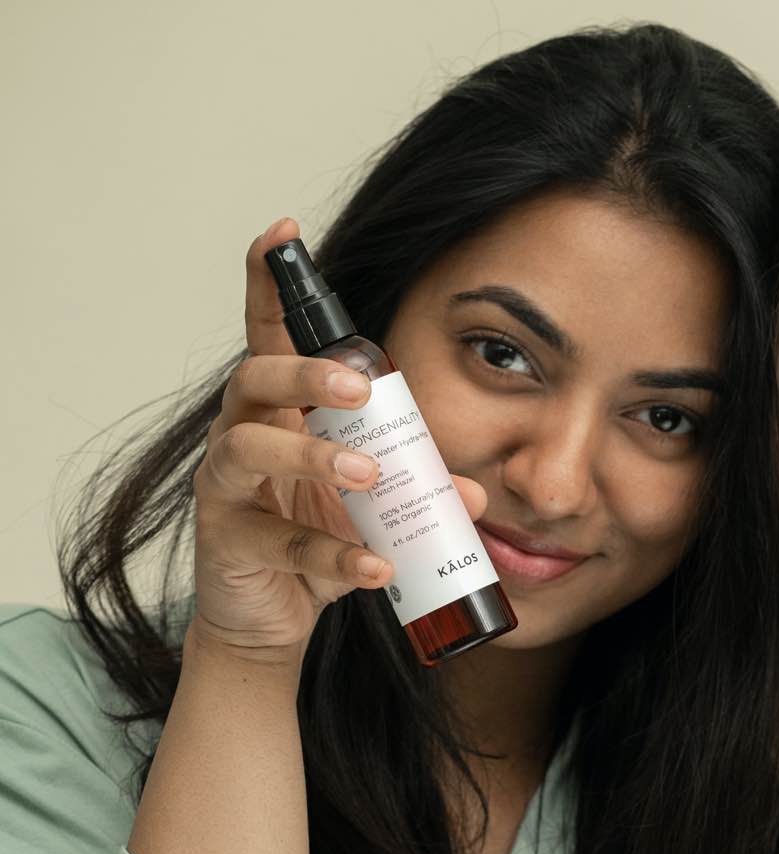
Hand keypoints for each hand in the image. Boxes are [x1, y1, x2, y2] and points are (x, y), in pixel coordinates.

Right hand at [189, 218, 485, 661]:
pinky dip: (333, 556)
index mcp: (281, 412)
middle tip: (359, 384)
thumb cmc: (316, 542)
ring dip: (311, 457)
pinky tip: (375, 567)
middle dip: (303, 372)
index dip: (270, 284)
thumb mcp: (372, 505)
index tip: (282, 233)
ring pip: (249, 449)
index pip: (269, 337)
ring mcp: (228, 489)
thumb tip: (473, 492)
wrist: (271, 619)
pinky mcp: (230, 544)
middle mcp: (242, 436)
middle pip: (253, 378)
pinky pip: (280, 543)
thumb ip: (417, 488)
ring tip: (366, 474)